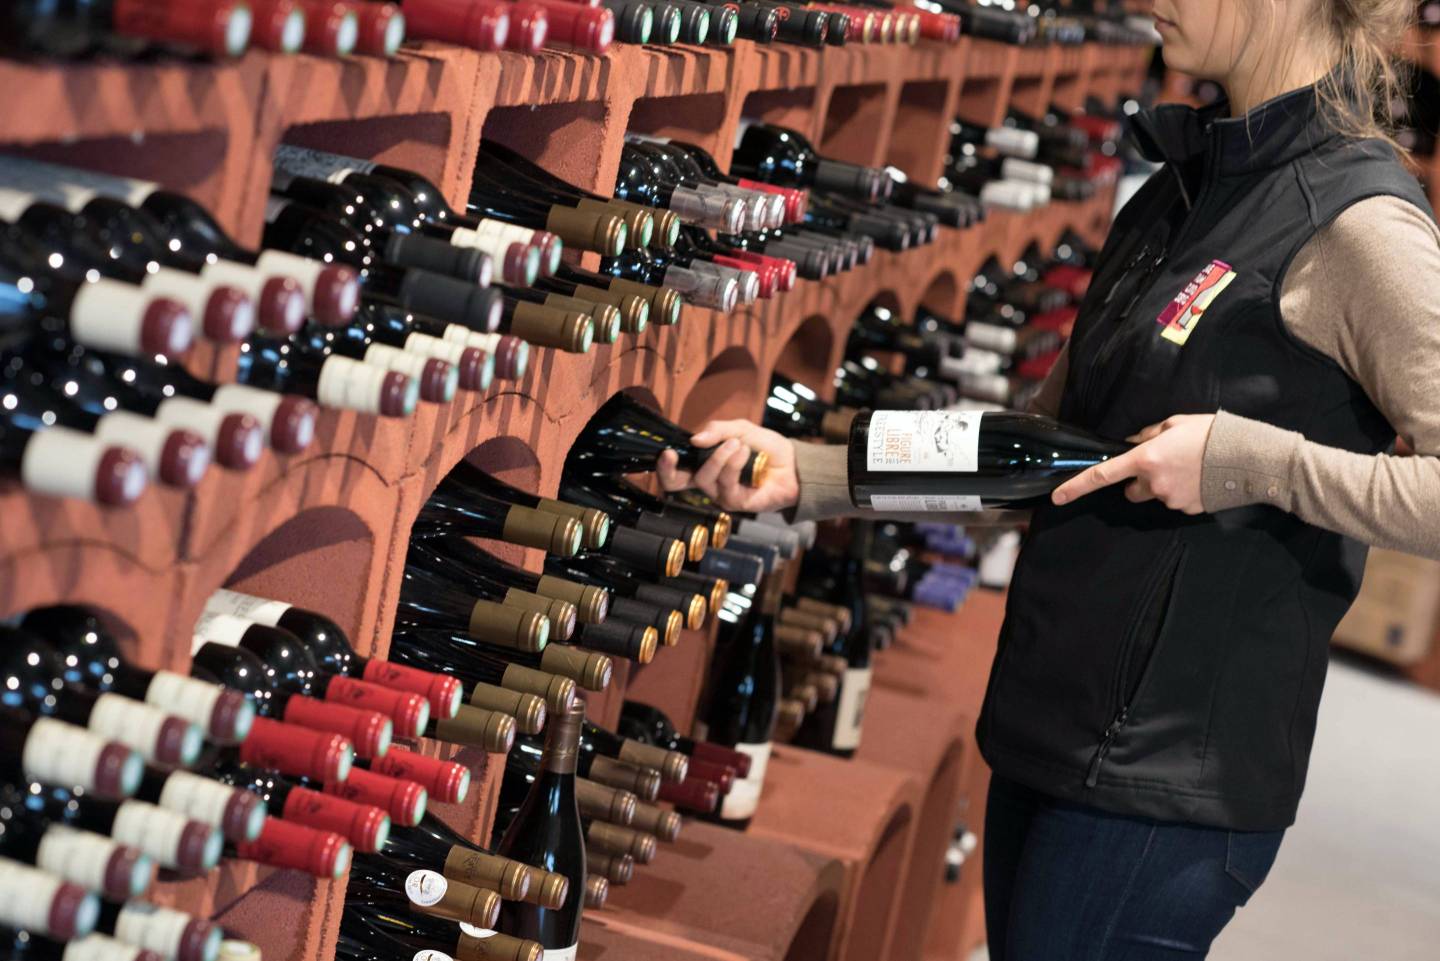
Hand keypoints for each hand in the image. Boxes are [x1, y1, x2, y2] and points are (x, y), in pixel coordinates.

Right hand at [656, 419, 799, 512]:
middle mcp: (708, 482)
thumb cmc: (765, 448)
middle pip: (676, 484)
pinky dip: (734, 463)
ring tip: (738, 444)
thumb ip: (717, 430)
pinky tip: (745, 453)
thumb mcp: (740, 429)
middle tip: (672, 454)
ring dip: (720, 456)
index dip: (664, 466)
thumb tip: (694, 439)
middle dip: (670, 470)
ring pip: (705, 478)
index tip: (666, 452)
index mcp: (703, 465)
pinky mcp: (735, 503)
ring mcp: (720, 494)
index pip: (675, 472)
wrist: (792, 463)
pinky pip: (726, 483)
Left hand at [1050, 414, 1214, 513]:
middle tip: (1160, 464)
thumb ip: (1148, 435)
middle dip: (1138, 481)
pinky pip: (1175, 502)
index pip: (1102, 475)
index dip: (1076, 487)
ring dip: (1162, 485)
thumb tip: (1133, 443)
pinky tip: (1200, 478)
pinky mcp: (1187, 510)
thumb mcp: (1176, 423)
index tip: (1057, 498)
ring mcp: (1170, 500)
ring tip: (1188, 468)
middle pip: (1130, 491)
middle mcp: (1153, 483)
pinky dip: (1182, 492)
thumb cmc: (1212, 433)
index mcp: (1145, 458)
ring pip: (1154, 496)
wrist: (1251, 457)